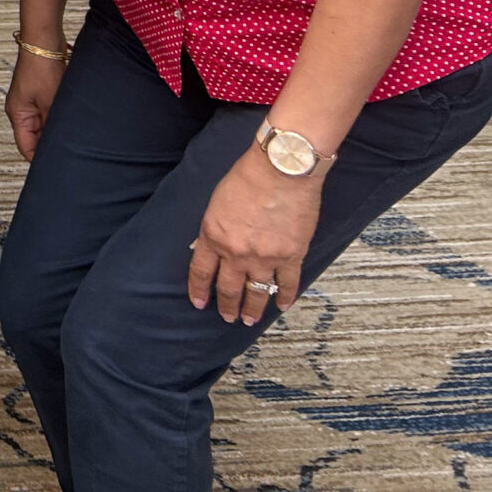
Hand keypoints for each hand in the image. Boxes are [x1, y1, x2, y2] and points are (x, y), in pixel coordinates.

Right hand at [5, 47, 66, 159]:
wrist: (44, 42)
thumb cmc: (41, 67)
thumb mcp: (51, 102)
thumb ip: (53, 125)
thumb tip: (60, 144)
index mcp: (18, 115)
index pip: (26, 147)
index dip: (40, 159)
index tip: (57, 167)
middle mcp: (21, 110)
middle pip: (34, 137)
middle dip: (50, 144)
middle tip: (69, 152)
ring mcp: (31, 102)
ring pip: (43, 126)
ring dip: (56, 129)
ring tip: (72, 134)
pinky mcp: (40, 94)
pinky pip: (48, 113)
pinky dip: (57, 118)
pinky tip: (70, 119)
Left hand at [189, 144, 320, 324]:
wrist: (281, 171)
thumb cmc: (246, 178)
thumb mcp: (216, 203)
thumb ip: (213, 229)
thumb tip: (206, 247)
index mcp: (213, 236)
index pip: (201, 271)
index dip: (199, 290)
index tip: (199, 304)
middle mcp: (236, 252)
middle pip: (229, 287)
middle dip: (227, 306)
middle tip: (227, 318)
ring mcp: (265, 257)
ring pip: (257, 291)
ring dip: (252, 308)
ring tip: (249, 320)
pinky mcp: (291, 256)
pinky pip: (287, 284)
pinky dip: (285, 296)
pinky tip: (281, 306)